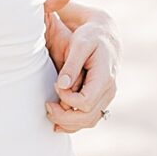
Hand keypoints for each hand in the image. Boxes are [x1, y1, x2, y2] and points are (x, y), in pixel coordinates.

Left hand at [44, 0, 118, 134]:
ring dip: (68, 123)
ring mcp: (107, 96)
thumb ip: (71, 64)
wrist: (105, 33)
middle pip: (87, 117)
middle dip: (64, 116)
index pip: (85, 102)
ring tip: (50, 113)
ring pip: (89, 121)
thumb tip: (61, 86)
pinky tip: (57, 121)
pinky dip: (73, 123)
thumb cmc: (90, 34)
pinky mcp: (101, 99)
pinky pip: (89, 119)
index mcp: (105, 75)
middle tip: (46, 107)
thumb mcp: (80, 42)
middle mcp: (110, 89)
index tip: (55, 87)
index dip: (67, 99)